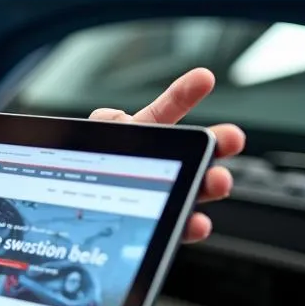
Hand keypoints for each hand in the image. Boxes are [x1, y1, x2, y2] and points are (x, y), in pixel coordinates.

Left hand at [88, 67, 245, 242]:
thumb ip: (105, 122)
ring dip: (208, 186)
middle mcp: (161, 166)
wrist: (71, 205)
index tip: (202, 77)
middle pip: (192, 155)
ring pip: (190, 191)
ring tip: (220, 181)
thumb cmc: (83, 167)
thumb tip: (126, 121)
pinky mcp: (156, 227)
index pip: (166, 111)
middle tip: (233, 137)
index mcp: (144, 138)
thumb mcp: (88, 138)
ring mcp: (162, 198)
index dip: (183, 93)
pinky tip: (198, 223)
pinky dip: (188, 227)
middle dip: (216, 145)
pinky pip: (175, 228)